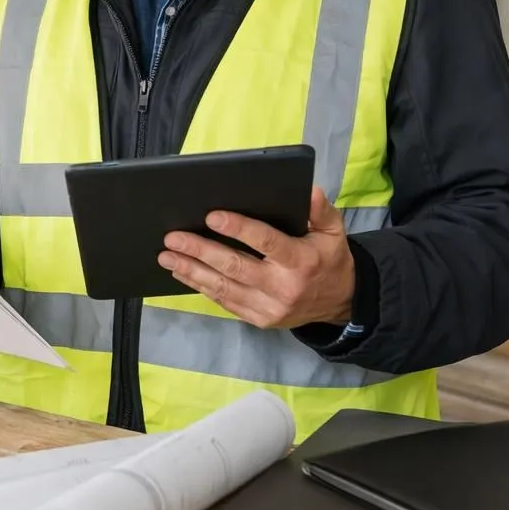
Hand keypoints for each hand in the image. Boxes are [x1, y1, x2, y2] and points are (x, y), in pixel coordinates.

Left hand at [157, 186, 354, 328]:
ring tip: (167, 256)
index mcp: (301, 261)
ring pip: (223, 287)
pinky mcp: (259, 318)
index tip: (212, 217)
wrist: (341, 303)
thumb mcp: (334, 231)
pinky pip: (224, 301)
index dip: (238, 229)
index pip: (265, 242)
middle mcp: (283, 287)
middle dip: (200, 250)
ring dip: (191, 270)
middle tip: (173, 237)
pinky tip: (182, 272)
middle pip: (234, 266)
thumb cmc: (330, 259)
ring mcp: (269, 307)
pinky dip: (201, 286)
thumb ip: (321, 210)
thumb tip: (309, 190)